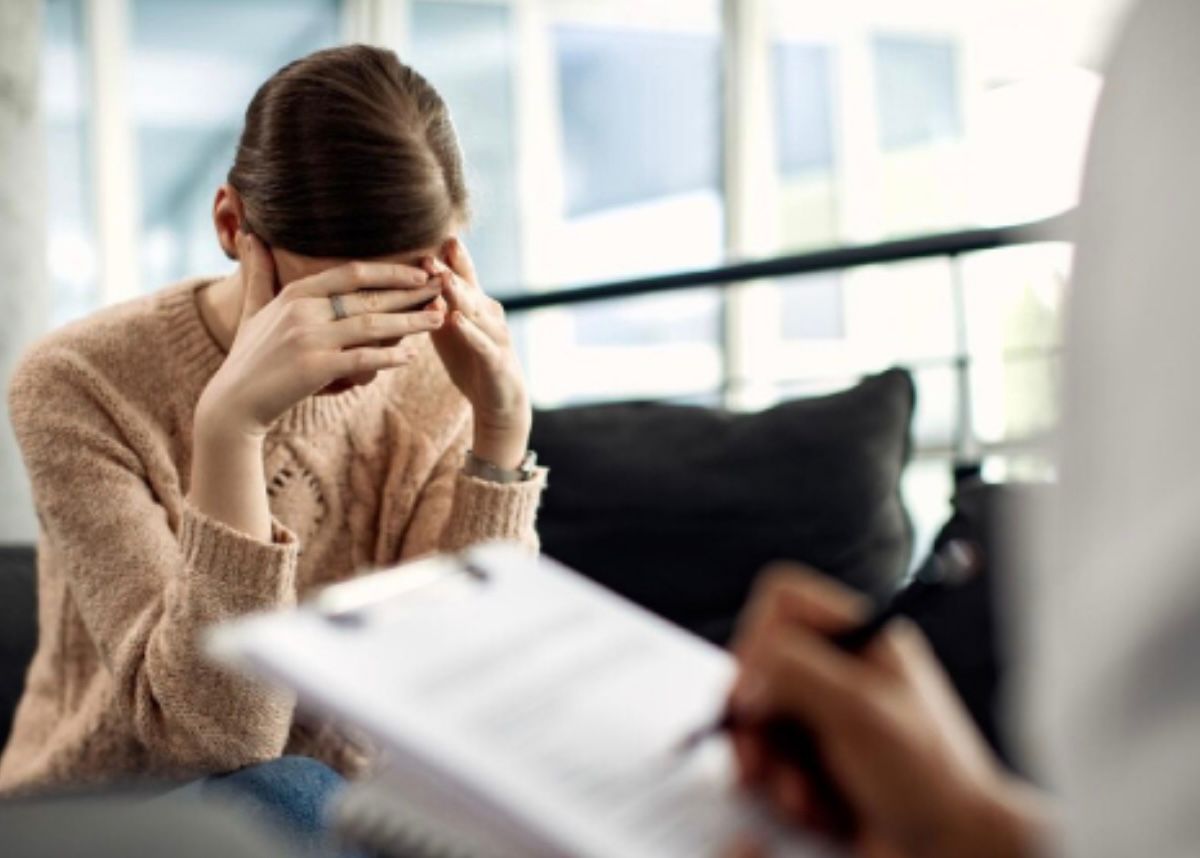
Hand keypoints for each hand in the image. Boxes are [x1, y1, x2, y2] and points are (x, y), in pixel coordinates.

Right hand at [197, 232, 444, 439]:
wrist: (233, 404)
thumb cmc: (248, 358)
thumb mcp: (253, 310)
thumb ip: (259, 274)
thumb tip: (251, 236)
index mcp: (296, 294)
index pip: (352, 273)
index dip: (390, 271)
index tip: (420, 271)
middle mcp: (304, 311)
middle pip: (369, 296)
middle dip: (410, 292)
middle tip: (444, 288)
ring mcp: (309, 339)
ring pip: (372, 324)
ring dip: (410, 321)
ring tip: (439, 318)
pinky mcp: (315, 369)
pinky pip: (362, 358)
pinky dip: (389, 356)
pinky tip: (411, 356)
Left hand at [424, 237, 530, 468]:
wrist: (499, 402)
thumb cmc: (471, 361)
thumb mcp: (448, 331)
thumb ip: (434, 306)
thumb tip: (409, 282)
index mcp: (476, 305)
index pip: (463, 275)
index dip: (451, 257)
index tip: (435, 235)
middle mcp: (489, 314)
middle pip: (468, 288)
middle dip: (449, 270)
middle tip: (430, 252)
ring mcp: (495, 336)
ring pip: (475, 312)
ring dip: (459, 295)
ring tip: (442, 278)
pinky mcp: (496, 361)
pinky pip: (481, 343)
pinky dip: (468, 331)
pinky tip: (455, 319)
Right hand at [726, 566, 1045, 857]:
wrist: (952, 849)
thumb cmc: (928, 777)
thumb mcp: (861, 709)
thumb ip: (796, 672)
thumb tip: (744, 677)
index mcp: (859, 637)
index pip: (783, 600)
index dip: (759, 637)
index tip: (755, 693)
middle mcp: (837, 669)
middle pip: (758, 664)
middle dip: (757, 721)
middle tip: (764, 760)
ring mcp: (824, 715)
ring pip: (757, 718)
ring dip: (770, 765)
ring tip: (804, 796)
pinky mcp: (814, 759)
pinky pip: (769, 761)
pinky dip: (781, 790)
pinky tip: (816, 809)